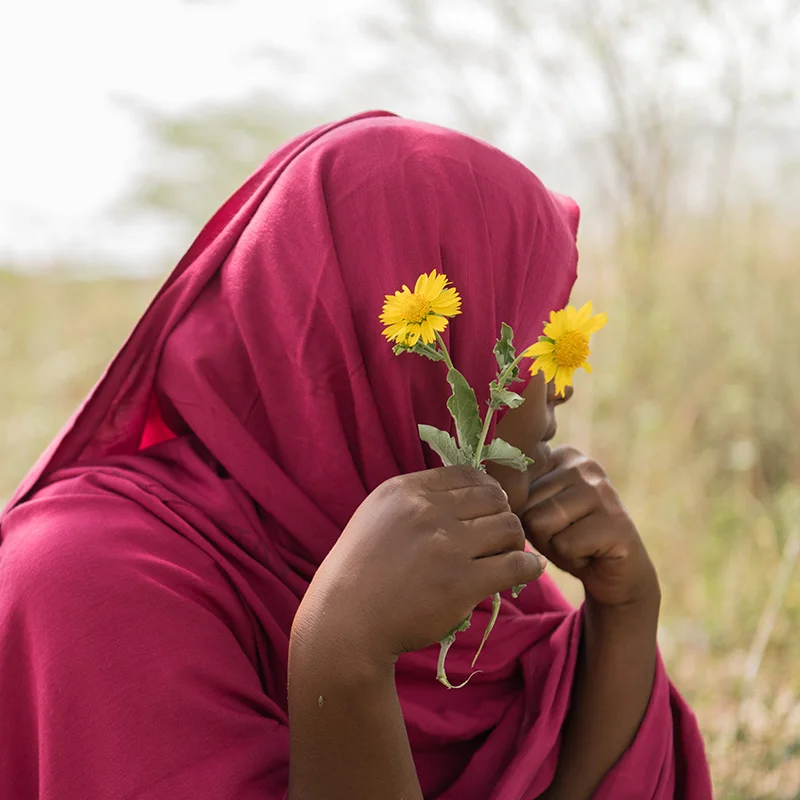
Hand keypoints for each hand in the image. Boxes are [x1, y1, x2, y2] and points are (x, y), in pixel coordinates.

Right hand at [291, 466, 545, 665]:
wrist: (344, 624)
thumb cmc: (358, 573)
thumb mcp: (377, 517)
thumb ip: (415, 501)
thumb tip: (466, 493)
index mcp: (405, 491)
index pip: (467, 474)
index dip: (487, 490)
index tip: (490, 508)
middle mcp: (426, 511)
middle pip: (493, 498)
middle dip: (502, 515)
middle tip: (499, 537)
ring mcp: (445, 545)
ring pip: (508, 527)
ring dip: (514, 542)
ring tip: (508, 556)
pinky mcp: (462, 582)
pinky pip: (516, 564)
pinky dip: (530, 567)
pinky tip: (529, 570)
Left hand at [520, 446, 658, 607]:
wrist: (614, 572)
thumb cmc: (568, 538)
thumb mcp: (537, 510)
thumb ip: (518, 494)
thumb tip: (499, 495)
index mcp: (563, 455)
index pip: (515, 487)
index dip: (525, 514)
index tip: (551, 518)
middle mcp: (585, 465)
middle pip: (526, 506)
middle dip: (539, 532)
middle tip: (567, 534)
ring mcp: (603, 491)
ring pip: (541, 524)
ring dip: (554, 546)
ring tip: (577, 542)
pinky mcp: (616, 523)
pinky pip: (565, 546)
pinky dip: (573, 559)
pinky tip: (591, 553)